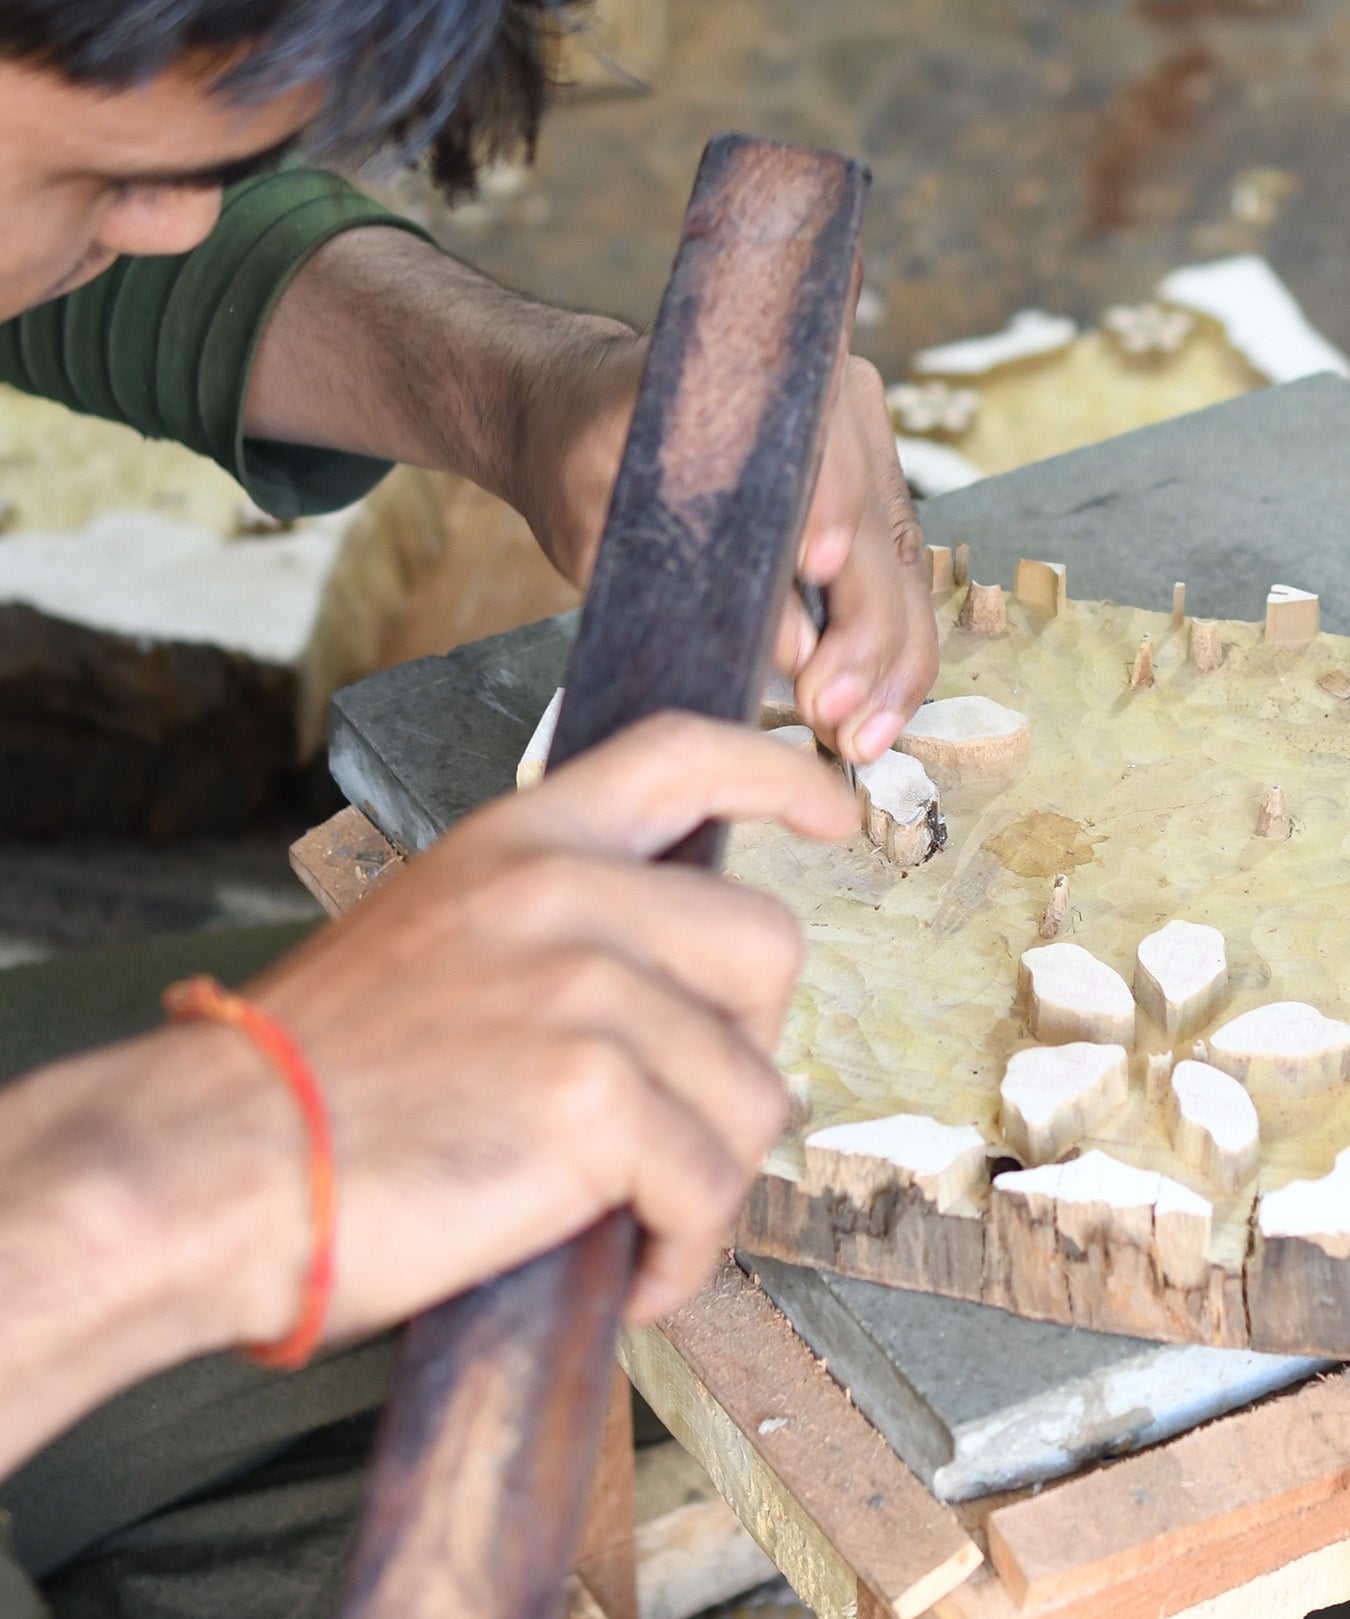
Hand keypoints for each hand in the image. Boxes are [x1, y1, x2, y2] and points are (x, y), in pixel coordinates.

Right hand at [226, 716, 855, 1341]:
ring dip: (706, 1171)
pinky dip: (687, 1248)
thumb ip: (550, 935)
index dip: (775, 774)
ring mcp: (583, 989)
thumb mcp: (434, 942)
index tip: (830, 807)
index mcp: (521, 843)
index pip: (679, 752)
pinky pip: (711, 1185)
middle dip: (742, 1043)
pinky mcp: (591, 1098)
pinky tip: (636, 1267)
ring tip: (631, 1211)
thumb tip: (672, 998)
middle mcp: (562, 893)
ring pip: (751, 1088)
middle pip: (763, 943)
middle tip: (674, 1110)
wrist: (206, 1164)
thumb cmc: (311, 1078)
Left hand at [528, 346, 938, 769]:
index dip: (829, 508)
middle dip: (867, 633)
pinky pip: (899, 593)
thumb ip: (693, 565)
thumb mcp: (606, 510)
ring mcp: (865, 469)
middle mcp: (840, 415)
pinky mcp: (868, 522)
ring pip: (903, 575)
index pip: (824, 448)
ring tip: (859, 737)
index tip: (818, 570)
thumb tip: (796, 649)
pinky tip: (873, 718)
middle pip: (878, 530)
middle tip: (833, 714)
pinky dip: (891, 660)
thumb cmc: (585, 459)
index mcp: (774, 384)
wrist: (588, 426)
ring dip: (890, 664)